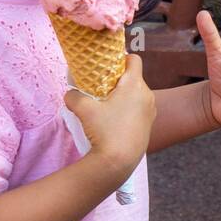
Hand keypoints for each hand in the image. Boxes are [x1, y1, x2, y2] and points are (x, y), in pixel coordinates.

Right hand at [63, 52, 155, 177]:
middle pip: (134, 78)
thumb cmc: (105, 131)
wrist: (118, 162)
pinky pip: (139, 109)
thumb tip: (70, 93)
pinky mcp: (148, 126)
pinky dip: (128, 109)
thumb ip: (74, 96)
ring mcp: (150, 112)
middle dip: (118, 80)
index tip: (108, 65)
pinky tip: (114, 120)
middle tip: (102, 86)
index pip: (134, 59)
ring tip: (107, 105)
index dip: (121, 58)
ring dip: (123, 96)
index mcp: (135, 85)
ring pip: (137, 95)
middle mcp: (147, 95)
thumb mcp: (84, 110)